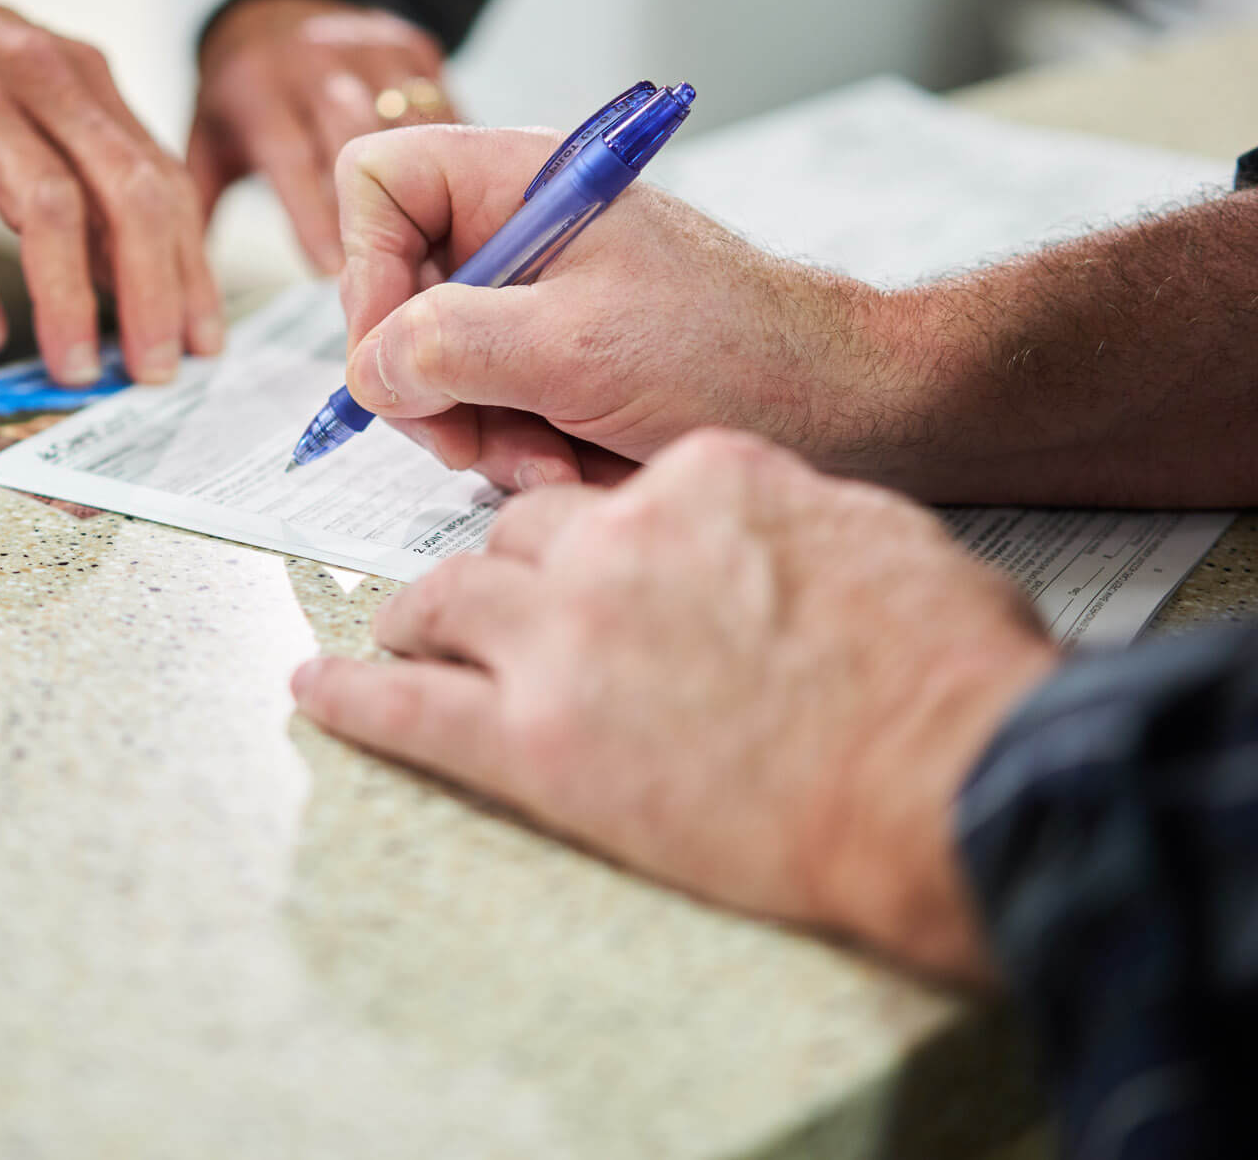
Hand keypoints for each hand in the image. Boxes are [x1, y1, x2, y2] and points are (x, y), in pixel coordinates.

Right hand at [0, 0, 224, 384]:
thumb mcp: (33, 102)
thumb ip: (84, 176)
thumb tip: (134, 279)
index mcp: (87, 80)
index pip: (165, 181)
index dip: (191, 267)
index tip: (202, 339)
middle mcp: (42, 78)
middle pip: (128, 191)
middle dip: (153, 291)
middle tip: (154, 368)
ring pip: (47, 202)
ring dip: (68, 297)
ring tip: (73, 365)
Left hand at [188, 0, 454, 275]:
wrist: (283, 9)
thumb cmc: (245, 94)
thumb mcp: (209, 139)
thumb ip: (198, 208)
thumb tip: (184, 287)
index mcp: (258, 88)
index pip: (288, 155)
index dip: (311, 215)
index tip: (332, 272)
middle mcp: (315, 62)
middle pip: (354, 134)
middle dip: (376, 202)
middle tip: (390, 271)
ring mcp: (371, 50)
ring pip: (408, 120)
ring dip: (427, 178)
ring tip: (441, 243)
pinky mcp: (415, 47)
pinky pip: (445, 102)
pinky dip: (457, 149)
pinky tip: (467, 194)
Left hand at [291, 429, 1059, 979]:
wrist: (942, 776)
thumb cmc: (942, 664)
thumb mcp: (874, 535)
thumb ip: (786, 517)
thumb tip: (761, 531)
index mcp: (699, 480)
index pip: (615, 492)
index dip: (606, 537)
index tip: (606, 567)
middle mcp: (611, 541)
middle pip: (519, 539)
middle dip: (507, 570)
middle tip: (498, 605)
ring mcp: (562, 638)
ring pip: (447, 598)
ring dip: (418, 616)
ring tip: (399, 631)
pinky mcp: (533, 743)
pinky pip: (409, 710)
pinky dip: (353, 698)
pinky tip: (315, 690)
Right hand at [334, 125, 915, 489]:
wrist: (841, 410)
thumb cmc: (733, 352)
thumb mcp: (572, 347)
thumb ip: (449, 347)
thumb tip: (367, 370)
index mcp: (517, 183)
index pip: (377, 182)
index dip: (366, 268)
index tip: (402, 351)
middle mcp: (515, 235)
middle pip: (393, 297)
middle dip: (430, 385)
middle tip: (473, 437)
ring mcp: (534, 304)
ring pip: (435, 372)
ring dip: (481, 435)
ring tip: (555, 462)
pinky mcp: (554, 367)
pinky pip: (487, 413)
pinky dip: (519, 453)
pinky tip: (576, 468)